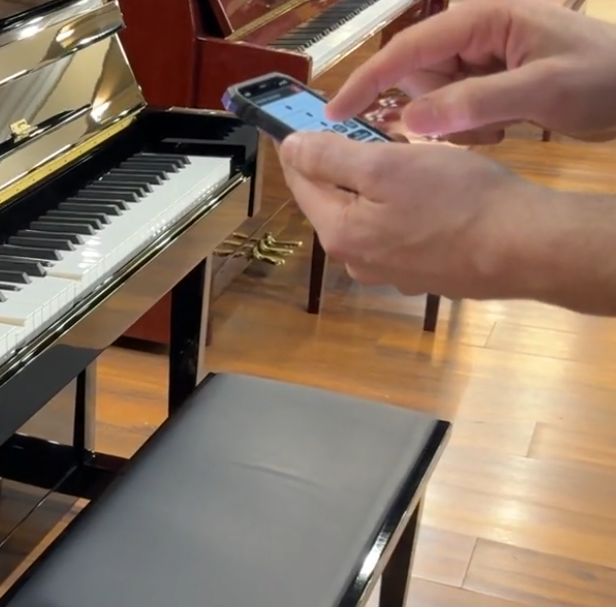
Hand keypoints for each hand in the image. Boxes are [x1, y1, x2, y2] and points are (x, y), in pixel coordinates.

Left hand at [278, 131, 545, 298]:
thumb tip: (289, 148)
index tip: (299, 122)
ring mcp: (391, 272)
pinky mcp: (424, 272)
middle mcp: (356, 260)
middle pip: (333, 200)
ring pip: (368, 215)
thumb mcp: (385, 166)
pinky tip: (429, 190)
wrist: (526, 247)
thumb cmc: (458, 201)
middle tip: (358, 131)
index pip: (301, 182)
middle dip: (341, 165)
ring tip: (398, 155)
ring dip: (376, 186)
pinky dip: (404, 207)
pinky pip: (399, 231)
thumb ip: (330, 158)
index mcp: (339, 233)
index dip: (299, 148)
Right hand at [326, 0, 615, 142]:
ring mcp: (483, 55)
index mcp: (483, 18)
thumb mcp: (543, 90)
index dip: (368, 80)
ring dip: (456, 121)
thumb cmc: (604, 79)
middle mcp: (476, 31)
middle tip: (482, 126)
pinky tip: (507, 126)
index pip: (408, 48)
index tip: (335, 113)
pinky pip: (454, 106)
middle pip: (418, 75)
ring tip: (503, 126)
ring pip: (433, 96)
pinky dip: (471, 125)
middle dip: (435, 108)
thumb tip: (410, 122)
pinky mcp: (490, 78)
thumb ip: (474, 103)